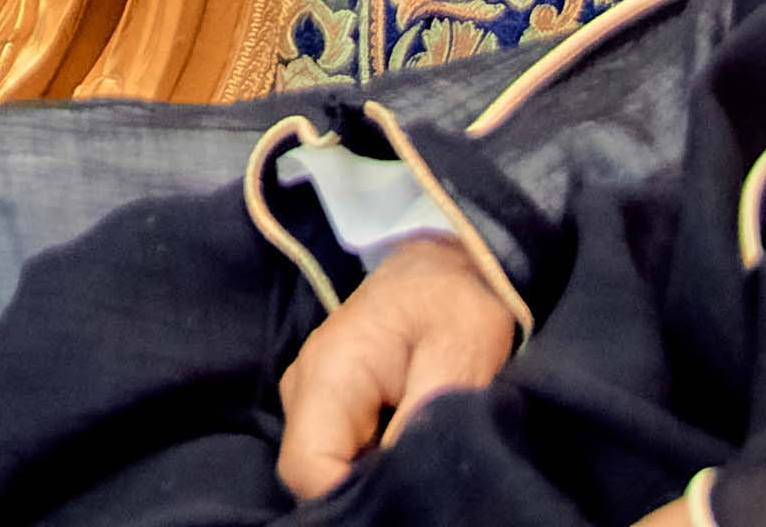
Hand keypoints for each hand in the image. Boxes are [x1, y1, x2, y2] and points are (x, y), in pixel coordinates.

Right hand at [275, 233, 519, 495]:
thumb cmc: (455, 302)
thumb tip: (406, 479)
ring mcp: (313, 399)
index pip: (308, 469)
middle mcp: (304, 390)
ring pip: (327, 468)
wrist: (446, 267)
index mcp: (328, 373)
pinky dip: (377, 464)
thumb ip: (429, 416)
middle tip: (429, 478)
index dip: (352, 498)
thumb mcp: (461, 351)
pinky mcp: (331, 409)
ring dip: (373, 477)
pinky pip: (342, 456)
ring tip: (426, 458)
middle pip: (314, 475)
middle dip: (367, 490)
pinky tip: (413, 449)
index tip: (412, 494)